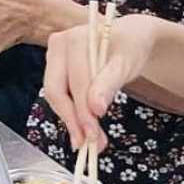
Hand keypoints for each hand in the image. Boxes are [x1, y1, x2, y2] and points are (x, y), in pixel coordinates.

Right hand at [42, 13, 156, 151]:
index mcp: (74, 39)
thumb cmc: (130, 48)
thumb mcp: (125, 65)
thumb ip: (109, 84)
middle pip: (57, 89)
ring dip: (72, 120)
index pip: (75, 81)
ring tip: (92, 142)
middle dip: (73, 119)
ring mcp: (54, 56)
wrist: (129, 38)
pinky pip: (59, 95)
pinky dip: (72, 113)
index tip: (93, 135)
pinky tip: (85, 130)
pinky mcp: (55, 68)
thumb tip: (95, 109)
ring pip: (56, 95)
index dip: (82, 110)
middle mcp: (58, 45)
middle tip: (89, 145)